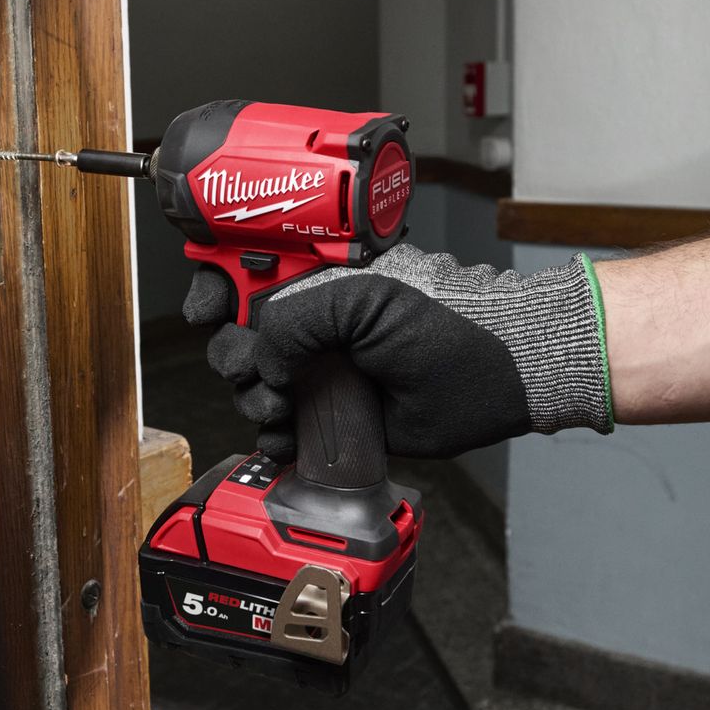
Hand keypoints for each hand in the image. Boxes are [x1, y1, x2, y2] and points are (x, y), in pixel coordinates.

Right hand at [184, 244, 614, 461]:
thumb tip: (262, 356)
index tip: (211, 309)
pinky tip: (287, 438)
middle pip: (236, 334)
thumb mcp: (363, 299)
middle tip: (256, 368)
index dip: (214, 287)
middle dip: (232, 354)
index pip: (243, 271)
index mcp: (318, 275)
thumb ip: (296, 316)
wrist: (498, 373)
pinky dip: (275, 438)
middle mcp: (315, 321)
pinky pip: (284, 430)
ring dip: (253, 399)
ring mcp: (323, 369)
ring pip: (253, 385)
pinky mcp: (336, 417)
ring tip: (282, 406)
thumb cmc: (447, 322)